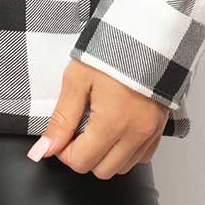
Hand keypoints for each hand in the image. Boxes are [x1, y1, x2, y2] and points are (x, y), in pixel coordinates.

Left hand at [28, 59, 169, 176]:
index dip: (63, 151)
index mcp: (112, 122)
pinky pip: (141, 157)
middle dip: (83, 155)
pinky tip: (116, 129)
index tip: (61, 133)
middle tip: (77, 129)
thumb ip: (61, 118)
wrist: (146, 34)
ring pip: (122, 167)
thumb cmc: (111, 51)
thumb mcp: (77, 79)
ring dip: (105, 155)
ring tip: (97, 126)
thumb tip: (44, 149)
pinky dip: (126, 151)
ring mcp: (150, 133)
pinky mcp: (160, 129)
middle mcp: (135, 133)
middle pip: (101, 170)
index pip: (81, 161)